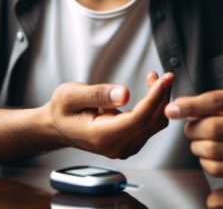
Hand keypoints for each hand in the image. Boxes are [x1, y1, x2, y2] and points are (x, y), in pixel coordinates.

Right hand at [47, 72, 172, 158]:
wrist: (56, 126)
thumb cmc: (62, 109)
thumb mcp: (71, 95)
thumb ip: (98, 94)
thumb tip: (125, 94)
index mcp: (101, 136)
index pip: (138, 119)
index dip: (154, 98)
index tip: (163, 79)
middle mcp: (115, 146)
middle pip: (151, 122)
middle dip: (161, 96)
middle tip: (165, 75)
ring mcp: (123, 147)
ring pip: (154, 124)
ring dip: (160, 101)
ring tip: (155, 78)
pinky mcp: (129, 143)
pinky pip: (149, 126)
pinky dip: (154, 108)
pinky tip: (150, 91)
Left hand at [165, 86, 222, 177]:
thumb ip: (204, 102)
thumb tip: (174, 109)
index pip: (216, 100)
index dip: (190, 106)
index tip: (170, 110)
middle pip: (212, 127)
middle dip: (192, 129)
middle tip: (190, 129)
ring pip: (212, 150)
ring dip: (196, 146)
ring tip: (199, 142)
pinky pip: (216, 168)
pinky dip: (204, 162)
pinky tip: (208, 155)